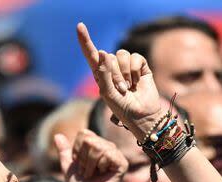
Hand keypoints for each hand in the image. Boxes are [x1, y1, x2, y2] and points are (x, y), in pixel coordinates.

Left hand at [55, 129, 126, 181]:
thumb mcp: (68, 167)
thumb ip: (64, 151)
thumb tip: (57, 135)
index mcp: (95, 144)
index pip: (84, 134)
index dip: (77, 150)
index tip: (78, 164)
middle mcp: (106, 146)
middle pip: (90, 140)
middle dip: (83, 159)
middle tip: (86, 172)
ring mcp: (115, 154)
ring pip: (98, 147)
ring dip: (90, 165)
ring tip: (92, 174)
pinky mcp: (122, 163)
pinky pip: (109, 155)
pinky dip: (101, 166)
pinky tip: (103, 173)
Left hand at [76, 22, 161, 140]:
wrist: (142, 115)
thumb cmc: (122, 107)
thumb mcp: (107, 93)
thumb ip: (103, 73)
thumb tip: (102, 52)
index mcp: (100, 73)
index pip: (91, 54)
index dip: (85, 40)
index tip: (80, 26)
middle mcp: (112, 67)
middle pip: (107, 56)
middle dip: (113, 74)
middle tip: (120, 90)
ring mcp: (126, 66)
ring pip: (121, 55)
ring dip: (124, 73)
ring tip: (128, 87)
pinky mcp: (140, 65)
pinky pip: (135, 57)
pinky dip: (135, 71)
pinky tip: (137, 82)